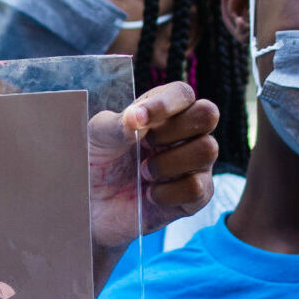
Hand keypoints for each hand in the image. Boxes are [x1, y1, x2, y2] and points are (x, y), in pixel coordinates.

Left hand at [86, 82, 220, 248]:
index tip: (138, 119)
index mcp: (163, 111)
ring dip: (169, 163)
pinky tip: (150, 194)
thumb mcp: (98, 137)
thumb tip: (137, 117)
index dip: (166, 103)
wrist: (91, 205)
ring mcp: (193, 164)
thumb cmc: (97, 162)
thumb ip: (118, 124)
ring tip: (143, 172)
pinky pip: (198, 188)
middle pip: (208, 114)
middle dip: (174, 130)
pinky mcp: (194, 196)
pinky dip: (169, 192)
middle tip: (145, 145)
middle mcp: (185, 134)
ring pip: (208, 150)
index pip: (182, 94)